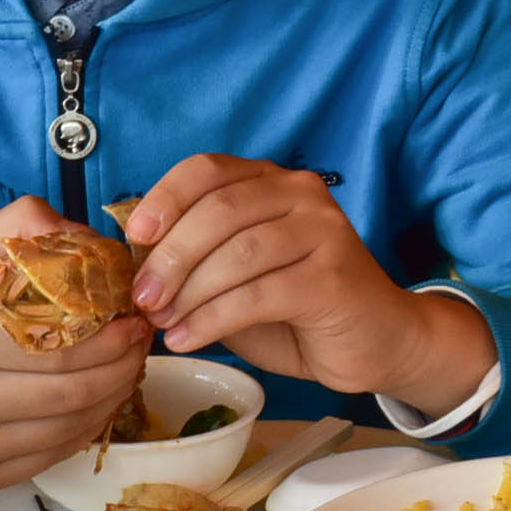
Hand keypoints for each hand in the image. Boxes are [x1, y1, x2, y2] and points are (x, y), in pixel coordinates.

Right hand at [0, 196, 149, 492]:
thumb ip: (20, 229)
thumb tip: (93, 234)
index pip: (62, 345)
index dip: (114, 335)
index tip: (135, 316)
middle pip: (75, 390)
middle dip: (125, 365)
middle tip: (140, 341)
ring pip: (72, 428)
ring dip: (114, 397)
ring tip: (124, 367)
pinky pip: (51, 456)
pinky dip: (84, 428)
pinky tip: (92, 400)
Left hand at [120, 156, 494, 415]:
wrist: (378, 340)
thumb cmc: (300, 308)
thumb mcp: (238, 275)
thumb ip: (198, 259)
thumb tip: (132, 263)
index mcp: (274, 183)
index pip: (208, 170)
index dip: (165, 198)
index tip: (135, 237)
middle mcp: (303, 195)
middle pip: (218, 211)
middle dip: (170, 258)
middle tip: (143, 300)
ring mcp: (324, 232)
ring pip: (237, 253)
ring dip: (189, 293)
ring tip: (164, 325)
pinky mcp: (333, 277)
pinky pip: (257, 294)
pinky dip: (212, 320)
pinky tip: (190, 339)